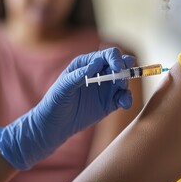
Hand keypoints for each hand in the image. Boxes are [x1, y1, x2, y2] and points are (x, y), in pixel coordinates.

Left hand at [0, 48, 134, 170]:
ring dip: (126, 84)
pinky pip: (122, 97)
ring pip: (123, 81)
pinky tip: (124, 104)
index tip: (117, 67)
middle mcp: (99, 74)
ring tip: (121, 93)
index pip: (106, 55)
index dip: (115, 58)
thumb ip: (79, 75)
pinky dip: (126, 99)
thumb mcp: (63, 87)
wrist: (54, 126)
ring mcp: (105, 88)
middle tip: (125, 74)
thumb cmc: (54, 102)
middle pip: (119, 64)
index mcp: (86, 65)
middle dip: (126, 66)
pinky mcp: (109, 103)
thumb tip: (96, 63)